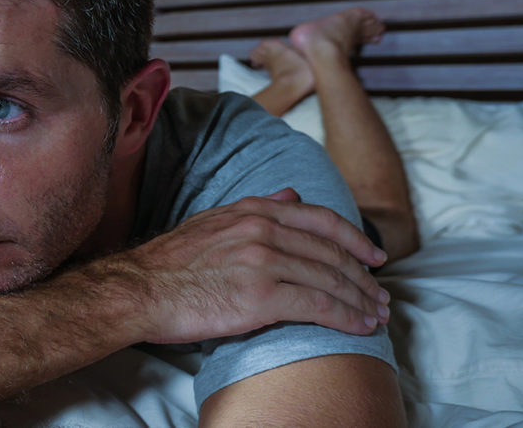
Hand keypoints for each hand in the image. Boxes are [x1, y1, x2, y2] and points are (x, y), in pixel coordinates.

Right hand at [127, 188, 388, 343]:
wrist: (140, 289)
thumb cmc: (170, 263)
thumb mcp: (212, 220)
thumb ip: (256, 207)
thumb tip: (291, 194)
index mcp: (252, 210)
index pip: (320, 219)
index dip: (354, 238)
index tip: (373, 257)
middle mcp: (262, 229)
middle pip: (331, 251)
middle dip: (364, 276)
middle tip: (382, 296)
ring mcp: (263, 261)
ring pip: (330, 278)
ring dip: (361, 300)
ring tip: (376, 315)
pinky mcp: (261, 296)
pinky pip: (318, 305)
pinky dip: (346, 317)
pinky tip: (360, 327)